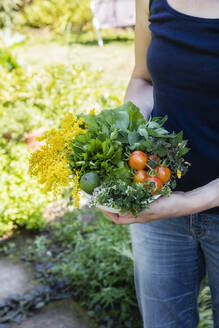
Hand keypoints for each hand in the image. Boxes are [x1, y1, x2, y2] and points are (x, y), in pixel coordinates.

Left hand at [99, 179, 218, 224]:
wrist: (184, 202)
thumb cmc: (169, 206)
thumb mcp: (151, 208)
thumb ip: (137, 210)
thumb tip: (121, 213)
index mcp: (139, 218)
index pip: (118, 219)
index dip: (107, 213)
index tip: (99, 204)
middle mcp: (139, 214)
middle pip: (121, 212)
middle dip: (110, 205)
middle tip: (103, 195)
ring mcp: (144, 207)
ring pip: (127, 204)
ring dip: (118, 199)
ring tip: (111, 190)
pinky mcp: (149, 200)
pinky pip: (135, 198)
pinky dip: (128, 193)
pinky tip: (126, 185)